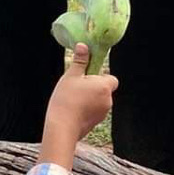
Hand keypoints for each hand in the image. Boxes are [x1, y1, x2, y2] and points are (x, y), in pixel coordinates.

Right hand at [40, 43, 116, 168]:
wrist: (62, 128)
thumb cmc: (67, 99)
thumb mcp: (71, 76)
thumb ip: (80, 61)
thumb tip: (83, 46)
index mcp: (105, 87)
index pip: (111, 78)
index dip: (100, 76)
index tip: (87, 76)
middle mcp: (108, 100)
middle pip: (104, 89)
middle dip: (93, 87)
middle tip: (76, 87)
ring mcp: (103, 114)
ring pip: (98, 101)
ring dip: (89, 98)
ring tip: (72, 99)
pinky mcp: (95, 124)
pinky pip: (93, 112)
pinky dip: (86, 109)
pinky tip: (73, 110)